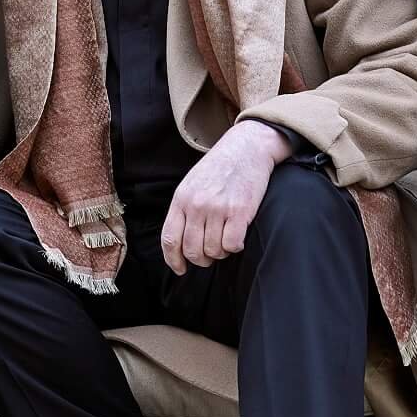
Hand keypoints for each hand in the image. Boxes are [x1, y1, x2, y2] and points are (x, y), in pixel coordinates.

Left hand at [160, 120, 289, 275]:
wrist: (246, 147)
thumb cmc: (219, 168)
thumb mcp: (191, 184)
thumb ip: (184, 210)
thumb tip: (180, 242)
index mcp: (181, 199)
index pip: (170, 239)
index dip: (173, 260)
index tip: (180, 268)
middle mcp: (196, 205)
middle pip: (192, 250)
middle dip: (201, 259)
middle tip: (209, 255)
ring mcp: (217, 208)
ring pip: (213, 251)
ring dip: (220, 252)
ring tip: (225, 240)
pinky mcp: (239, 211)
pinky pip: (232, 245)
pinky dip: (235, 246)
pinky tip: (237, 236)